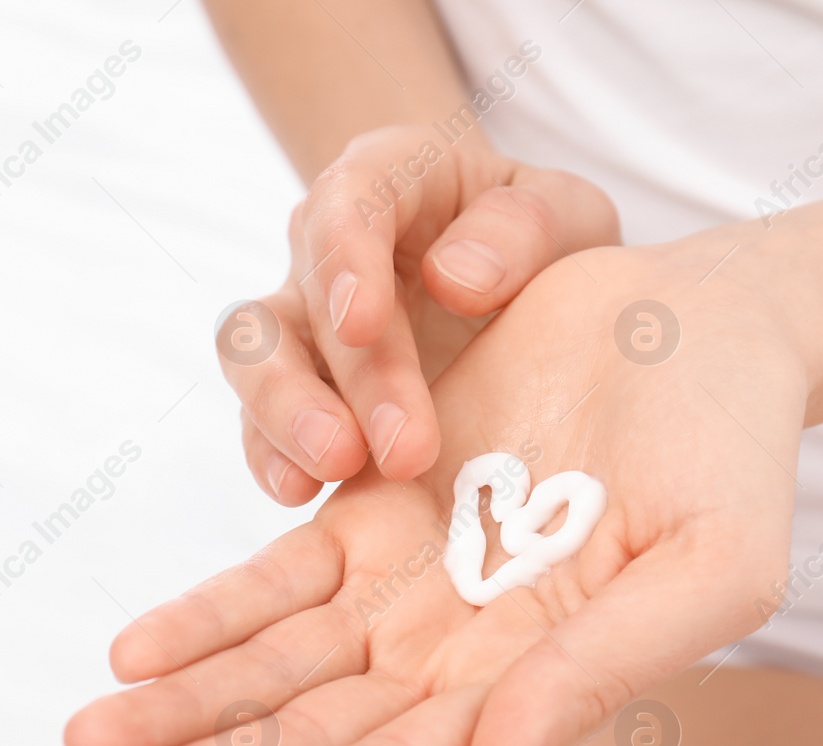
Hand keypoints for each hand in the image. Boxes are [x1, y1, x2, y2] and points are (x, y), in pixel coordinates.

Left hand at [65, 239, 801, 745]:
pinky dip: (207, 612)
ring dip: (176, 709)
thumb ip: (598, 678)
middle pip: (304, 741)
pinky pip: (275, 575)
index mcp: (530, 692)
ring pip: (271, 667)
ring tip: (80, 745)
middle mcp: (455, 658)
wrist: (703, 338)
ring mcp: (409, 586)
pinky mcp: (377, 509)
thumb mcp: (704, 571)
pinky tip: (135, 647)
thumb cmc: (731, 459)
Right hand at [219, 124, 618, 504]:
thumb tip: (451, 279)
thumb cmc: (539, 241)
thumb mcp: (569, 215)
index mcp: (391, 176)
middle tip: (405, 450)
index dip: (346, 260)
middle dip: (357, 378)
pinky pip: (259, 417)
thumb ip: (527, 230)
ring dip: (286, 413)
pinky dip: (271, 454)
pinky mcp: (297, 387)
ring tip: (334, 469)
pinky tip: (298, 492)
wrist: (513, 279)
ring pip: (253, 352)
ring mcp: (303, 317)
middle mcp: (327, 243)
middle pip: (311, 297)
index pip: (348, 201)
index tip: (363, 323)